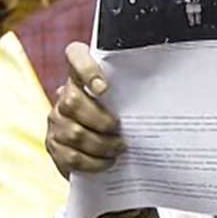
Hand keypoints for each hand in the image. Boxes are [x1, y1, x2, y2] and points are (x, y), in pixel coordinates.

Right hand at [46, 41, 125, 179]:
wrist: (105, 144)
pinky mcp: (53, 145)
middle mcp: (64, 94)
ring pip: (74, 133)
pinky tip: (107, 162)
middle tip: (119, 130)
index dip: (85, 68)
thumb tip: (162, 94)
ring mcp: (56, 120)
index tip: (104, 88)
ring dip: (100, 145)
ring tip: (119, 148)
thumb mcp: (129, 97)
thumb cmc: (124, 114)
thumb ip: (135, 90)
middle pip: (72, 101)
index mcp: (82, 75)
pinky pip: (70, 156)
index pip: (75, 55)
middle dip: (100, 120)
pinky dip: (92, 162)